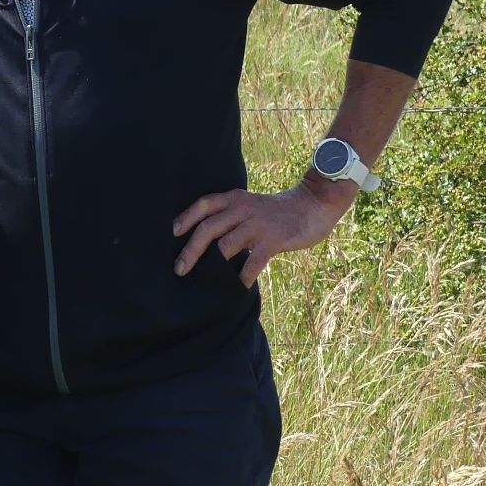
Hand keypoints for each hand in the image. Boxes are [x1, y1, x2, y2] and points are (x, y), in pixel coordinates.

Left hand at [171, 179, 352, 288]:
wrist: (313, 204)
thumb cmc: (277, 210)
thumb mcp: (250, 204)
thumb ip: (232, 216)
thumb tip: (208, 241)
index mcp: (235, 199)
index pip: (204, 205)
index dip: (186, 217)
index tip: (172, 232)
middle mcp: (242, 210)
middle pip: (208, 228)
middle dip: (191, 249)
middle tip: (179, 268)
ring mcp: (258, 224)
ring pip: (226, 245)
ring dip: (212, 265)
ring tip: (203, 280)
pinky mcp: (274, 239)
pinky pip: (253, 261)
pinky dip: (243, 276)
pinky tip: (238, 286)